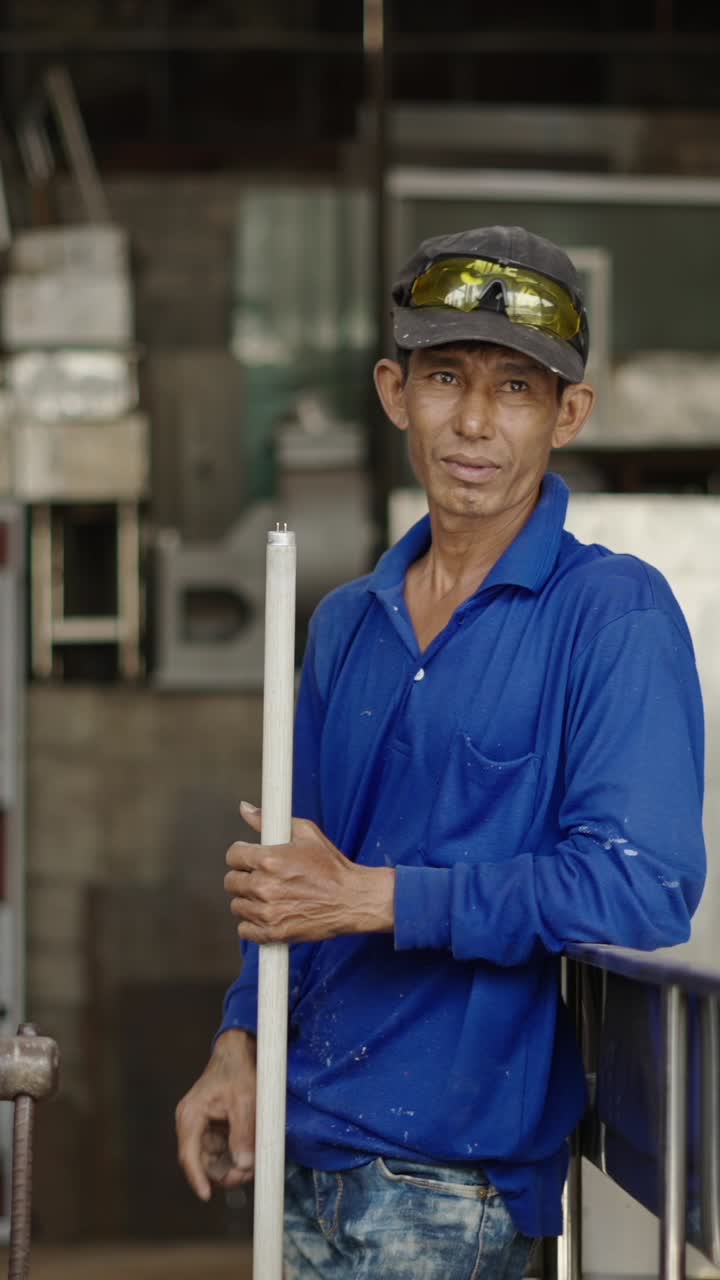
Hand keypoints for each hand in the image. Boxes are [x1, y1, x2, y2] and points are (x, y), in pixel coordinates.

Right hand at [175, 1030, 256, 1200]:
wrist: (241, 1049)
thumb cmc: (239, 1070)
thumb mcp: (244, 1101)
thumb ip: (243, 1134)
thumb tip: (243, 1165)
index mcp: (191, 1116)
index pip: (189, 1156)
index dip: (197, 1179)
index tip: (207, 1196)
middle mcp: (192, 1124)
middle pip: (203, 1162)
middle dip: (224, 1173)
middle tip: (249, 1173)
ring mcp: (202, 1127)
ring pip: (214, 1159)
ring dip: (232, 1165)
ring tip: (254, 1162)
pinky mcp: (214, 1127)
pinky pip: (223, 1150)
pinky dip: (235, 1154)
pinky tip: (251, 1152)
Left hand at [224, 801, 394, 943]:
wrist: (352, 900)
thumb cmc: (332, 868)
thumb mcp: (306, 833)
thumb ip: (269, 820)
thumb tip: (246, 809)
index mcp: (269, 860)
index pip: (233, 855)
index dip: (241, 855)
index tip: (249, 859)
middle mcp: (264, 886)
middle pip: (231, 882)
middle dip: (244, 877)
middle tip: (261, 877)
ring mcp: (267, 912)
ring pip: (237, 905)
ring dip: (249, 900)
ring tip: (269, 896)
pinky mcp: (274, 933)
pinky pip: (245, 930)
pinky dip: (253, 924)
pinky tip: (268, 914)